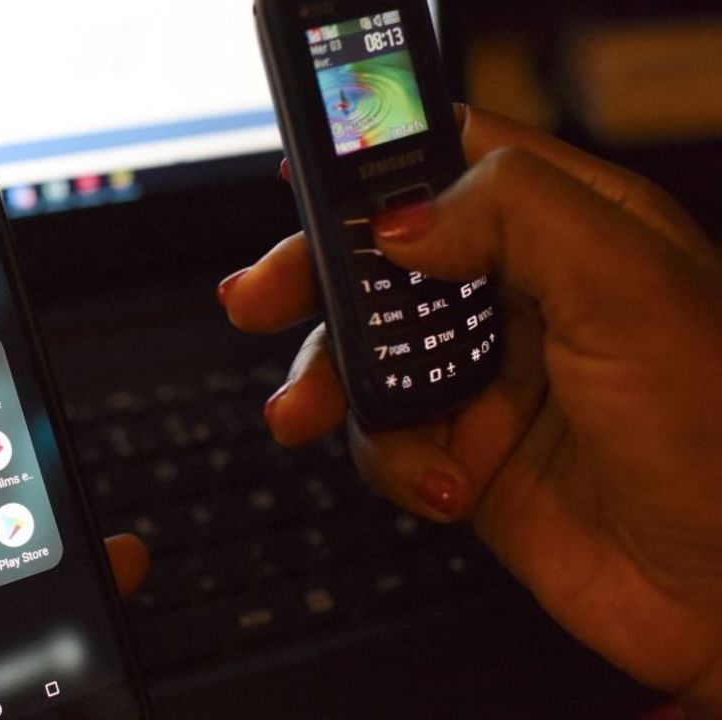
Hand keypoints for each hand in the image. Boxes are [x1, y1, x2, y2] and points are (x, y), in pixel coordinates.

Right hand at [219, 105, 721, 713]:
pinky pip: (386, 442)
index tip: (305, 180)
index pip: (455, 164)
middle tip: (258, 298)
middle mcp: (523, 299)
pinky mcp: (466, 454)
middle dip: (311, 277)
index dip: (377, 166)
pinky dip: (394, 465)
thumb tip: (401, 219)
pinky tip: (442, 486)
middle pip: (384, 261)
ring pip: (367, 356)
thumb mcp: (630, 289)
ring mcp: (490, 380)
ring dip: (329, 384)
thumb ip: (515, 216)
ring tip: (307, 414)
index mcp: (573, 231)